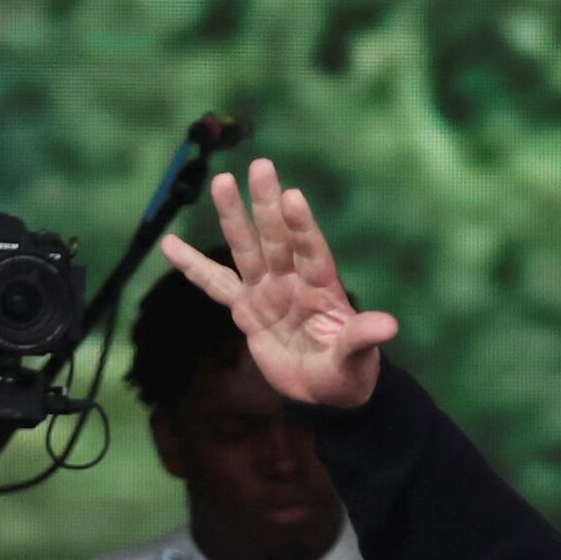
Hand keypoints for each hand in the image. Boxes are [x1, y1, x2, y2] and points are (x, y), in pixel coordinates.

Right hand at [154, 156, 400, 411]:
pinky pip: (215, 285)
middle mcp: (293, 282)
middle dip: (267, 204)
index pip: (311, 252)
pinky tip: (170, 244)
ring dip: (234, 217)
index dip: (301, 226)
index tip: (292, 196)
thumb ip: (363, 339)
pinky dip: (193, 267)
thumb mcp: (356, 361)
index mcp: (322, 289)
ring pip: (246, 250)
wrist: (326, 393)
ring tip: (222, 181)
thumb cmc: (348, 373)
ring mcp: (267, 292)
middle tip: (262, 166)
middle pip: (276, 239)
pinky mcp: (247, 310)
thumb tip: (390, 326)